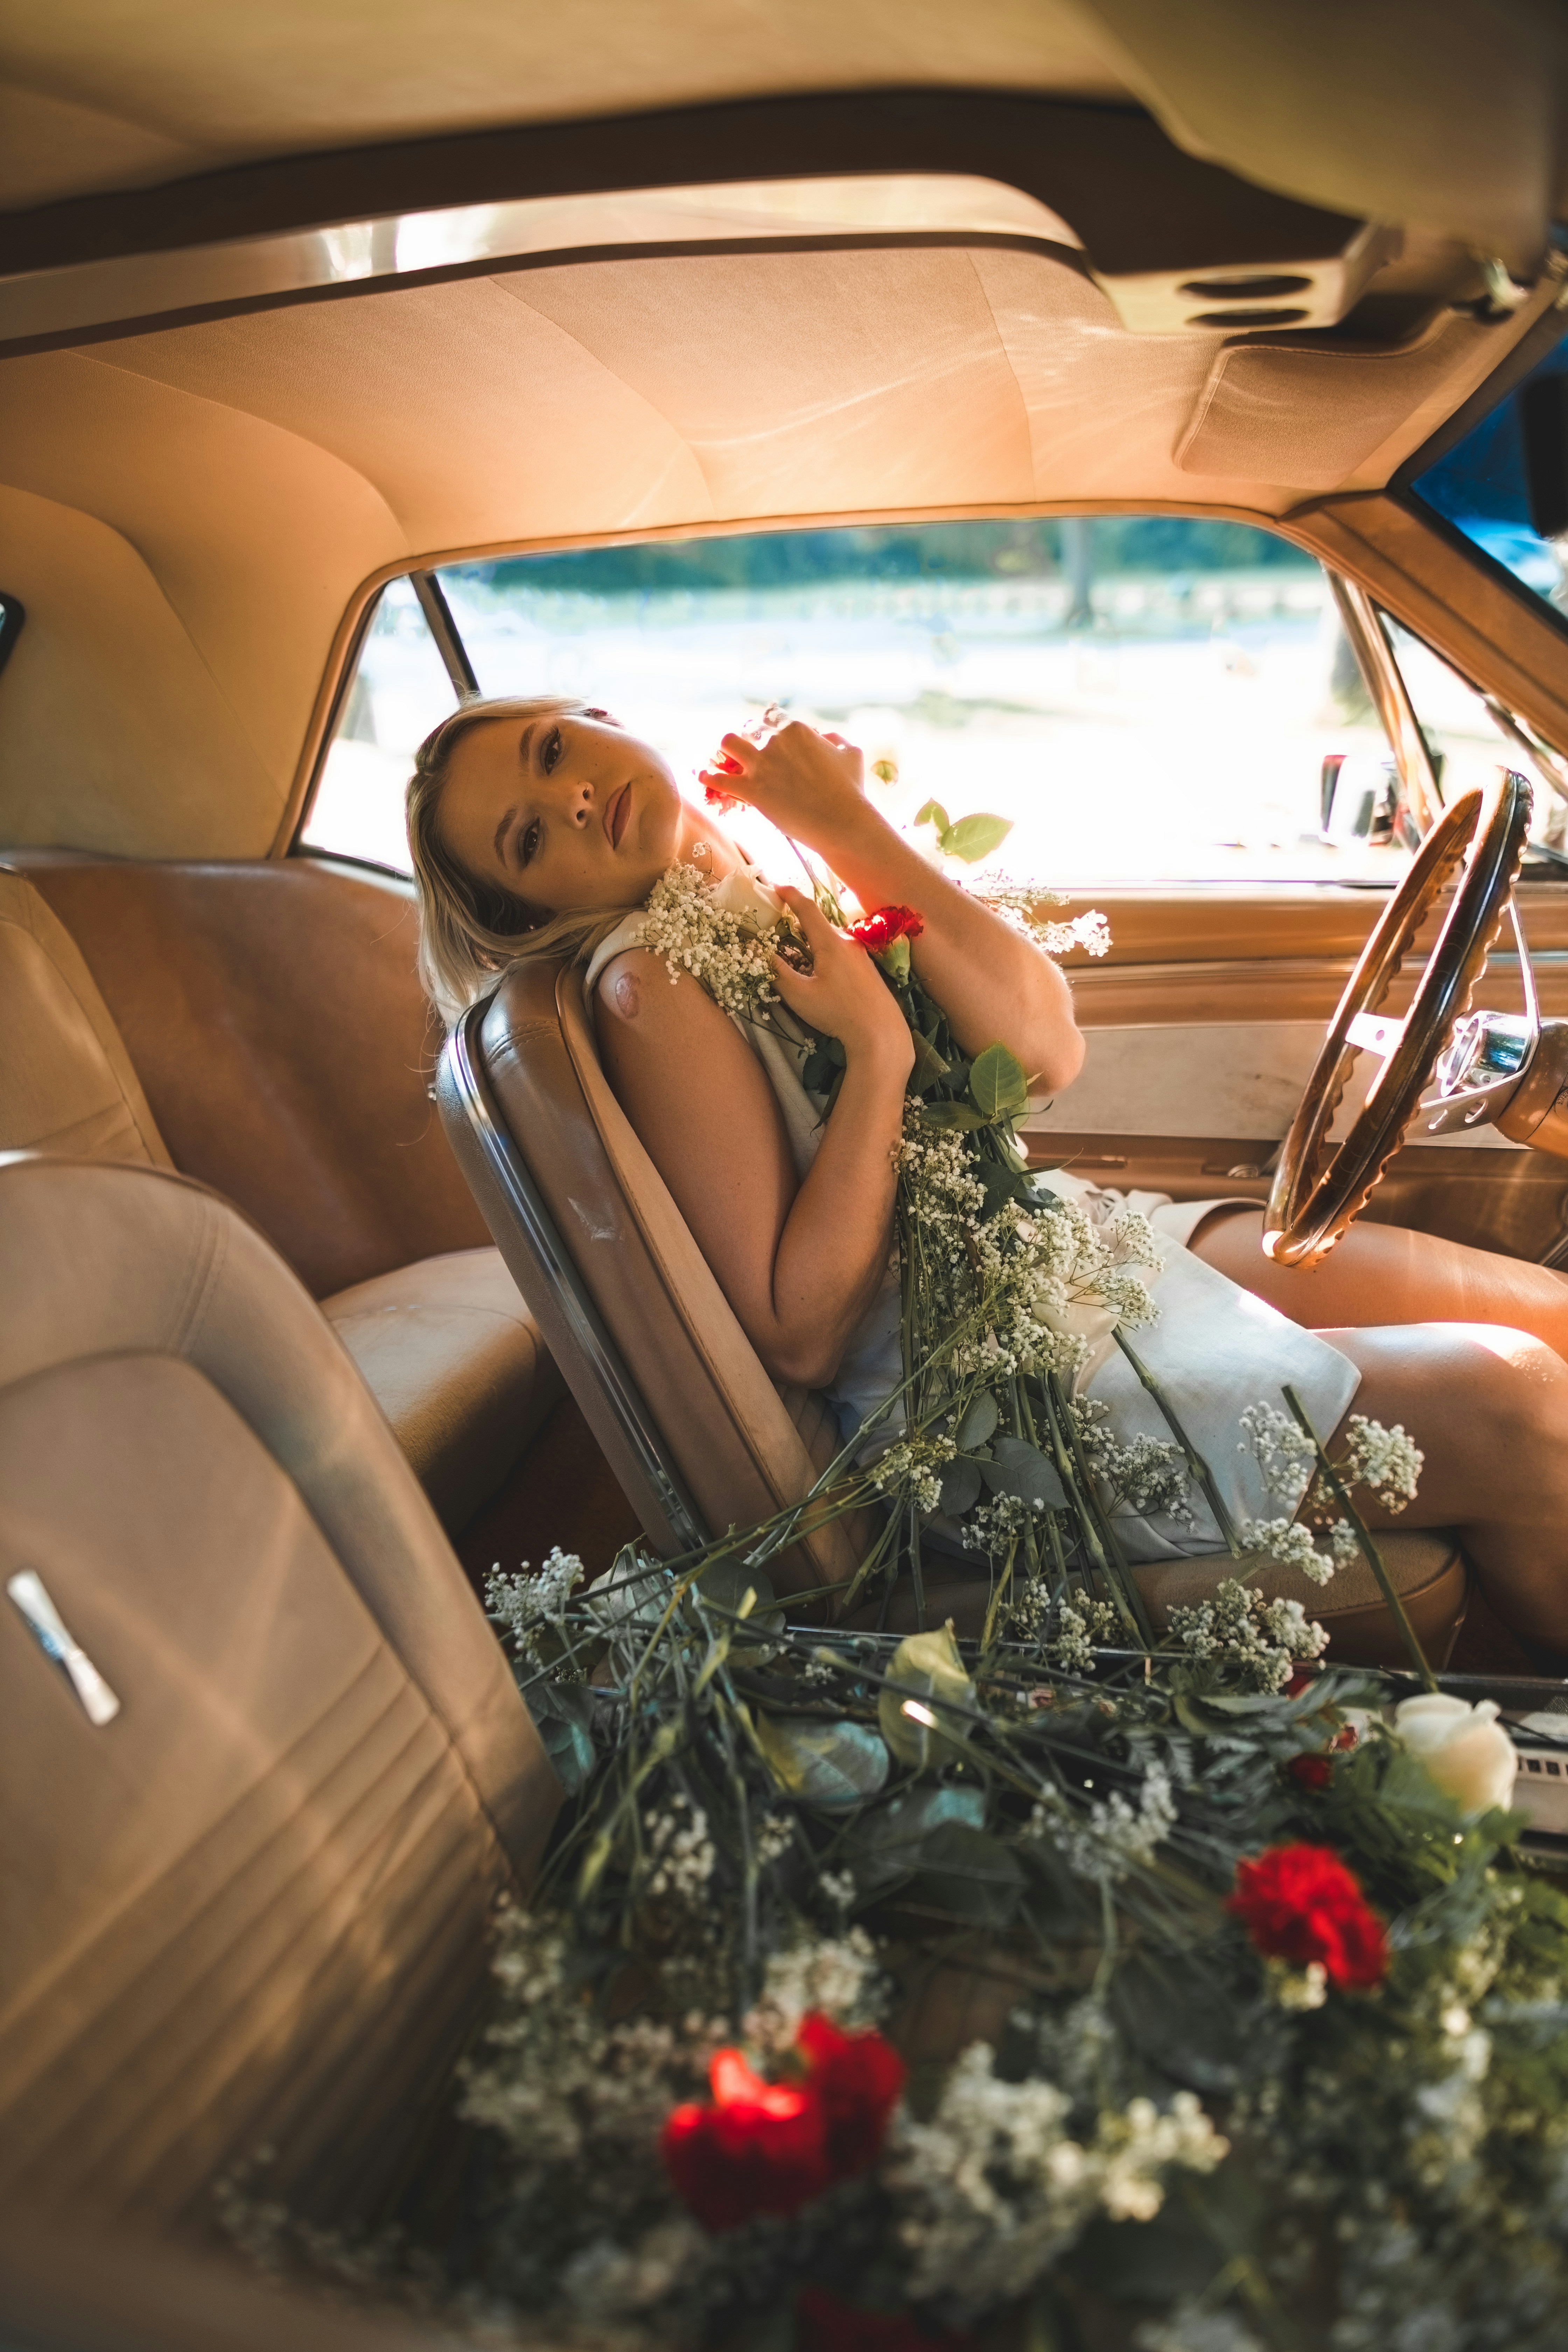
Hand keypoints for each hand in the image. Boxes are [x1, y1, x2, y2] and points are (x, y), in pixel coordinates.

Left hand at [698, 721, 866, 851]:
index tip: (770, 741)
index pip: (773, 720)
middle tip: (747, 754)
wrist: (841, 823)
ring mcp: (761, 765)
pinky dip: (708, 776)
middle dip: (748, 741)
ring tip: (724, 760)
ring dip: (725, 750)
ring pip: (728, 743)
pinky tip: (702, 776)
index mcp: (797, 730)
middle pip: (749, 730)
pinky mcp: (750, 790)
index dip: (771, 731)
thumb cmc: (851, 791)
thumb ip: (837, 741)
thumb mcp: (852, 755)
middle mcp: (775, 741)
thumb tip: (826, 739)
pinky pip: (718, 778)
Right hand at [769, 887, 913, 1077]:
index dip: (790, 895)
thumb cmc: (837, 1013)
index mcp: (830, 942)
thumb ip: (776, 971)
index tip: (776, 887)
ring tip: (799, 956)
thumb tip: (759, 952)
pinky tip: (824, 976)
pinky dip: (828, 954)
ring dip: (814, 942)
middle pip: (820, 924)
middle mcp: (849, 942)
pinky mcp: (870, 970)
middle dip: (799, 922)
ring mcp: (862, 955)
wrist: (881, 1033)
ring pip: (832, 940)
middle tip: (780, 928)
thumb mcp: (799, 995)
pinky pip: (844, 953)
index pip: (807, 908)